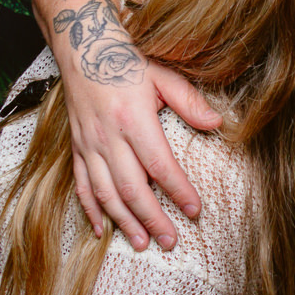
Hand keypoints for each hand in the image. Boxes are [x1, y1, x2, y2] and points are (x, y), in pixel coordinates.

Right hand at [65, 60, 221, 250]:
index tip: (195, 210)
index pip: (159, 165)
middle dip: (152, 218)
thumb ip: (190, 102)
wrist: (83, 51)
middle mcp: (108, 137)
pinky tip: (103, 230)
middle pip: (132, 188)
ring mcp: (89, 146)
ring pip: (106, 193)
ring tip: (142, 243)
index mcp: (133, 119)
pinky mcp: (76, 149)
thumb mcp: (163, 76)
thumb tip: (217, 123)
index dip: (178, 191)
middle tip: (171, 240)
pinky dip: (91, 211)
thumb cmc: (127, 63)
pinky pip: (82, 186)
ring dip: (124, 222)